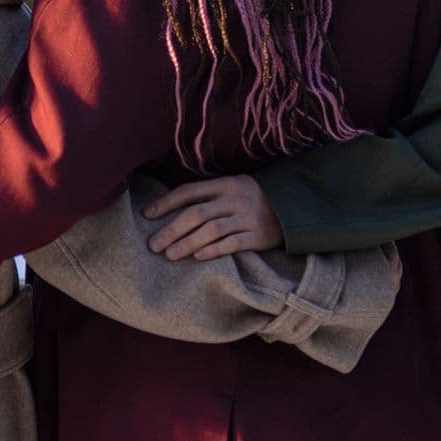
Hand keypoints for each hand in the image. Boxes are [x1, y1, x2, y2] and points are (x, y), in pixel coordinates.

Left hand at [142, 174, 283, 259]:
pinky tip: (197, 256)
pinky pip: (232, 244)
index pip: (189, 191)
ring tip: (169, 255)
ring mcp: (247, 217)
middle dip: (171, 230)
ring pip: (211, 230)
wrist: (293, 208)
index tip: (147, 215)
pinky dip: (213, 250)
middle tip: (153, 245)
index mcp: (225, 184)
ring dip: (187, 243)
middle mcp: (235, 198)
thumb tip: (171, 211)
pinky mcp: (258, 236)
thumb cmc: (252, 200)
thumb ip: (208, 197)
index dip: (166, 203)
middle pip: (196, 213)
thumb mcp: (232, 189)